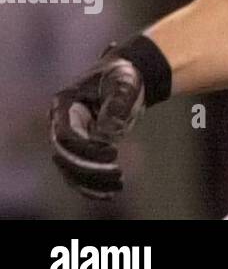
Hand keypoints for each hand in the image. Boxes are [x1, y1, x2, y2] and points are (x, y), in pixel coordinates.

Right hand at [49, 38, 168, 199]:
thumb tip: (107, 132)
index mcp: (64, 104)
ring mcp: (69, 138)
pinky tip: (112, 192)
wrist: (125, 78)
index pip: (65, 136)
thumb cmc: (122, 76)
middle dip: (89, 169)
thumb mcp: (123, 81)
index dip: (85, 148)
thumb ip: (118, 100)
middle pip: (64, 157)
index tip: (113, 152)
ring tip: (118, 186)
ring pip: (70, 169)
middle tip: (118, 173)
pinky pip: (79, 172)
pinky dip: (93, 185)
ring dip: (91, 182)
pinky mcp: (80, 149)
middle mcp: (61, 124)